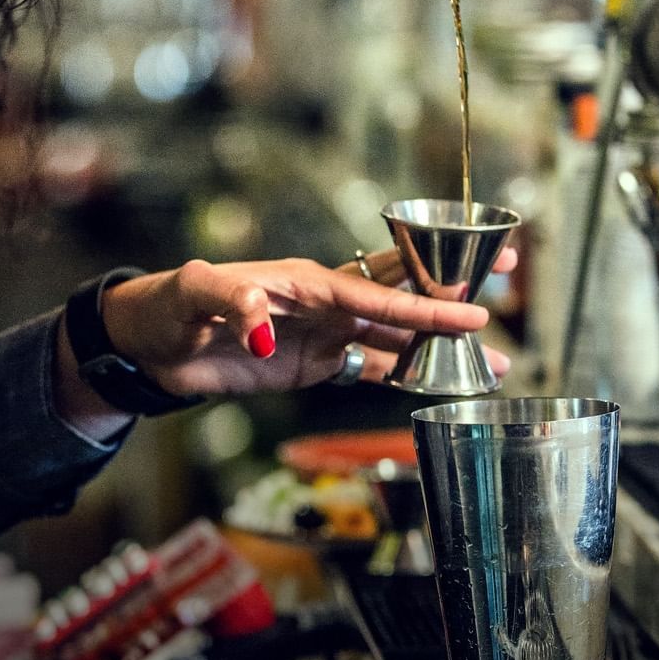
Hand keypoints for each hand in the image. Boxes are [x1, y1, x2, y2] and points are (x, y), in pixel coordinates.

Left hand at [100, 247, 514, 396]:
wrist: (150, 344)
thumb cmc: (170, 305)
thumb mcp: (195, 295)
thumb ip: (233, 306)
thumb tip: (265, 340)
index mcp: (307, 280)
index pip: (377, 292)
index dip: (425, 304)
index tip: (472, 309)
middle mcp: (326, 302)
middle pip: (402, 294)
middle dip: (455, 288)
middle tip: (508, 275)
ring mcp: (325, 333)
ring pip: (396, 337)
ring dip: (442, 347)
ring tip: (493, 362)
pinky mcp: (315, 363)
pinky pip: (371, 367)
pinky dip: (406, 375)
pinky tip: (439, 383)